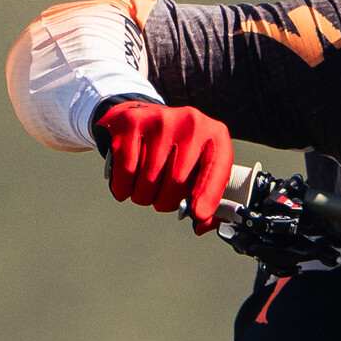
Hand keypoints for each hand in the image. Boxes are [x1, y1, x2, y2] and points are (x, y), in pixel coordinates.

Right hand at [93, 100, 233, 228]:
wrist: (148, 116)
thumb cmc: (180, 150)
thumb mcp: (202, 167)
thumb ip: (209, 197)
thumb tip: (201, 223)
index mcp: (215, 135)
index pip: (216, 170)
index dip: (208, 197)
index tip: (197, 214)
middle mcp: (190, 123)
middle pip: (177, 179)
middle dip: (166, 202)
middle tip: (161, 202)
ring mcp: (160, 120)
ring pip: (148, 178)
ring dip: (144, 196)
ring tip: (145, 191)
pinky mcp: (132, 123)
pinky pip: (126, 169)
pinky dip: (123, 186)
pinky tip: (127, 186)